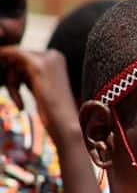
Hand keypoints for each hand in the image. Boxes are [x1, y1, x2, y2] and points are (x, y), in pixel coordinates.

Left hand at [0, 46, 101, 192]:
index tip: (20, 101)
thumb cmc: (65, 129)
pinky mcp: (38, 65)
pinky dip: (7, 79)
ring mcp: (47, 59)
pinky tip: (17, 101)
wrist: (71, 136)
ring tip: (17, 101)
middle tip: (17, 100)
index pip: (24, 61)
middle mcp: (55, 56)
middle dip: (9, 77)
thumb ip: (39, 92)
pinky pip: (8, 57)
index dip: (16, 78)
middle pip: (15, 57)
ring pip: (9, 57)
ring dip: (8, 79)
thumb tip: (32, 97)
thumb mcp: (49, 105)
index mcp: (59, 64)